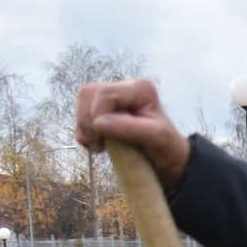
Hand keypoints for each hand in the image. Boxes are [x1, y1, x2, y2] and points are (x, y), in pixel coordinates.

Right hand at [73, 80, 190, 190]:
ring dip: (85, 127)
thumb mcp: (155, 137)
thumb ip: (127, 127)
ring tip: (101, 146)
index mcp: (140, 89)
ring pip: (82, 103)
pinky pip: (80, 116)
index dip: (99, 115)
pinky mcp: (102, 110)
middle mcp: (124, 88)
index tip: (106, 138)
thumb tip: (98, 122)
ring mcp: (112, 98)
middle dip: (88, 121)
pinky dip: (83, 133)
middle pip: (88, 94)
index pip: (106, 93)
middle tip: (101, 143)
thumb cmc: (165, 146)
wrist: (165, 158)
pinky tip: (98, 146)